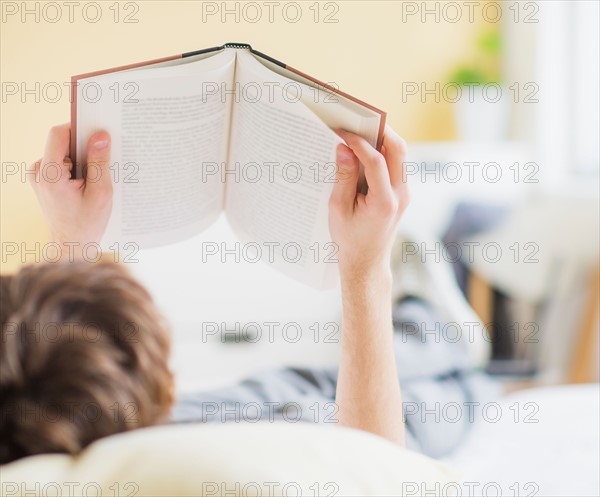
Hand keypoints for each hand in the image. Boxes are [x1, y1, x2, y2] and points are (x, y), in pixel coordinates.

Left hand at [29, 124, 112, 258]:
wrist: (72, 245)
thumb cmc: (87, 223)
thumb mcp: (101, 192)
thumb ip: (99, 162)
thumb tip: (100, 136)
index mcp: (50, 174)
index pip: (59, 134)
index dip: (79, 129)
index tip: (97, 133)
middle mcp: (38, 171)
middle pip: (62, 142)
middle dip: (84, 150)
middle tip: (100, 166)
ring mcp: (38, 175)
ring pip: (63, 152)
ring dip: (81, 161)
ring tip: (92, 182)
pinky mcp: (43, 179)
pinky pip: (61, 162)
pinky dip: (75, 168)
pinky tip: (85, 185)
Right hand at [328, 126, 409, 279]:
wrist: (366, 261)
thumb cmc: (349, 238)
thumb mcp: (339, 209)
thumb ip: (343, 177)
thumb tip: (344, 148)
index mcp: (384, 203)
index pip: (376, 161)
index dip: (359, 143)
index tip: (342, 132)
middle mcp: (400, 195)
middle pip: (399, 150)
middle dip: (380, 131)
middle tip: (359, 121)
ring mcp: (404, 193)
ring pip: (400, 154)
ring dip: (382, 140)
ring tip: (361, 132)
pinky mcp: (401, 192)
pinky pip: (396, 164)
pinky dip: (382, 152)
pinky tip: (364, 151)